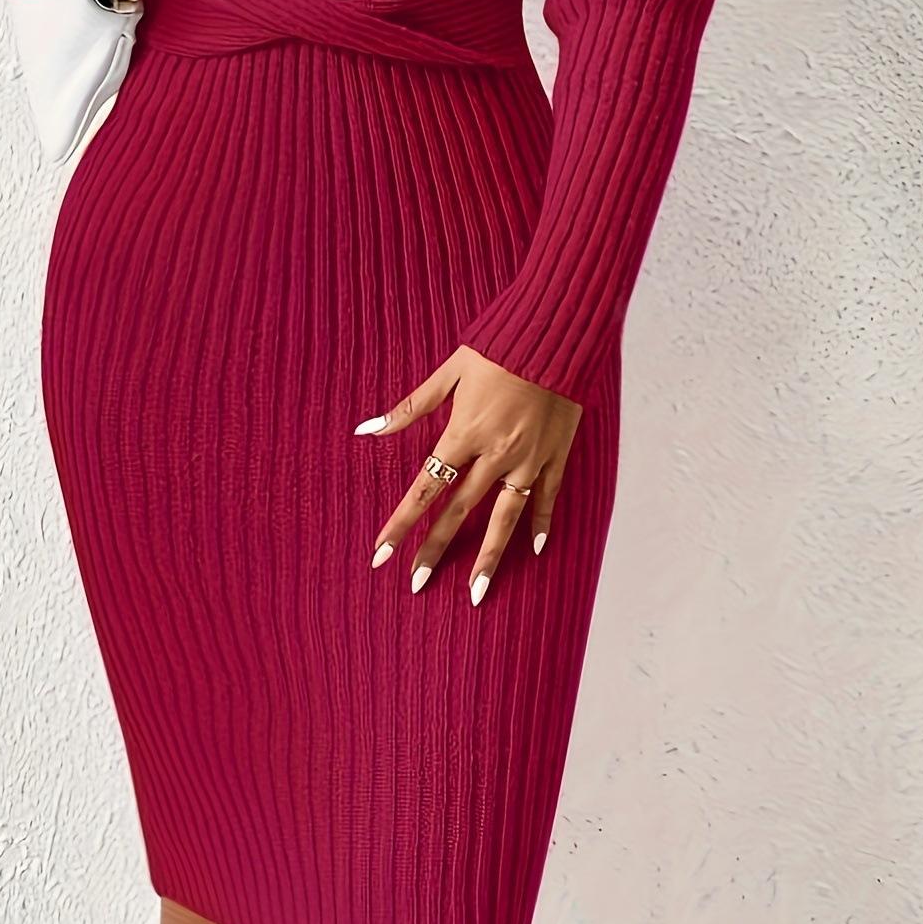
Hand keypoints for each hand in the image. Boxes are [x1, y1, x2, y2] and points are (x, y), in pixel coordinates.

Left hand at [354, 345, 581, 604]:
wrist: (555, 332)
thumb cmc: (498, 346)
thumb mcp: (449, 371)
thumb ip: (410, 407)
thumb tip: (367, 428)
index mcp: (463, 432)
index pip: (425, 489)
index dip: (401, 523)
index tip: (381, 555)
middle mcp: (494, 453)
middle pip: (458, 512)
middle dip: (435, 551)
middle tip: (415, 585)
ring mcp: (528, 459)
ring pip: (504, 519)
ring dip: (488, 557)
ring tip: (475, 592)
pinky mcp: (556, 455)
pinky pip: (546, 498)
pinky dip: (540, 524)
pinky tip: (533, 550)